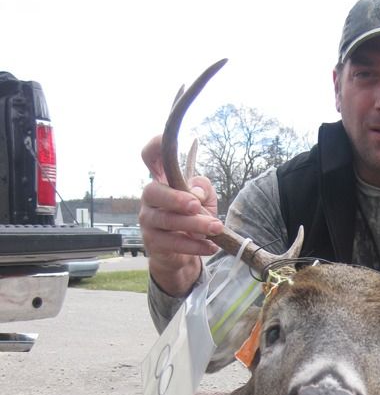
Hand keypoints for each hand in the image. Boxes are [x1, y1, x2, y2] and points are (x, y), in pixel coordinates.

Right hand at [139, 135, 224, 296]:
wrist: (182, 255)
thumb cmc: (192, 219)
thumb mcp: (204, 200)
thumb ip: (203, 188)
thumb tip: (195, 192)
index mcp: (162, 181)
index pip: (150, 157)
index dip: (155, 146)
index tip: (165, 140)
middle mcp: (150, 198)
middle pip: (153, 191)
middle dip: (176, 198)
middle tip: (197, 206)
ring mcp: (148, 220)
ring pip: (167, 220)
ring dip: (195, 224)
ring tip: (216, 228)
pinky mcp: (153, 242)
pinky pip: (173, 242)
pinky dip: (194, 245)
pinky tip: (211, 246)